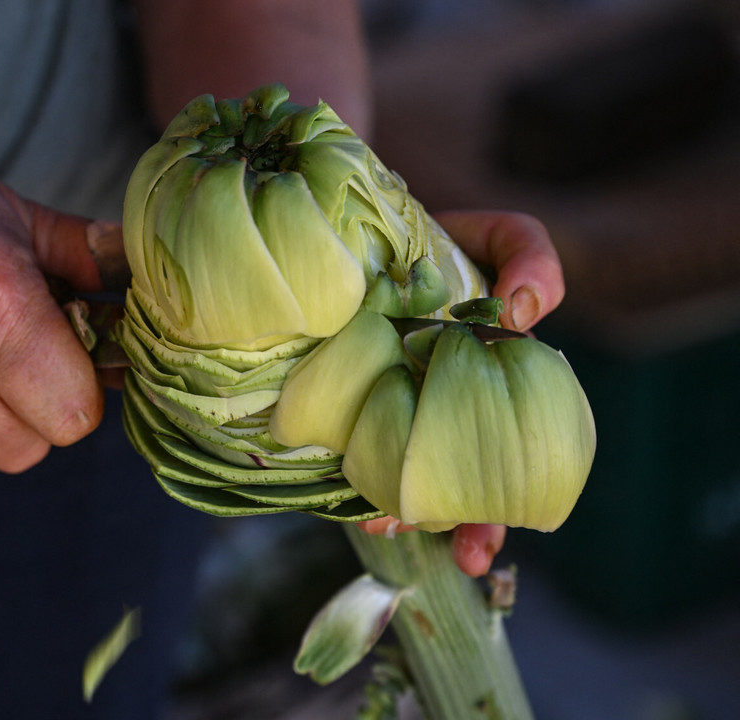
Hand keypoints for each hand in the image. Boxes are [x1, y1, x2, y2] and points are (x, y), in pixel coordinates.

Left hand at [359, 210, 564, 576]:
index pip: (506, 453)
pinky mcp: (341, 398)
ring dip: (401, 503)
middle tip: (467, 560)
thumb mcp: (502, 235)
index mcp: (488, 387)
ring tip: (388, 526)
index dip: (498, 504)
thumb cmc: (446, 239)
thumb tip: (528, 311)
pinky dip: (347, 469)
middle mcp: (441, 407)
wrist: (364, 227)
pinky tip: (347, 496)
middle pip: (457, 477)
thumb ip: (531, 258)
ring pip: (400, 467)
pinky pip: (347, 440)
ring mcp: (389, 408)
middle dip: (461, 522)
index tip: (485, 543)